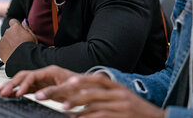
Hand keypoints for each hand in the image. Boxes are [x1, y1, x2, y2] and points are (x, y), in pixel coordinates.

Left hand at [0, 19, 37, 62]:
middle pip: (9, 31)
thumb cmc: (29, 47)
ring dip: (9, 42)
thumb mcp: (32, 35)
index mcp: (16, 27)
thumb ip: (26, 27)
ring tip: (16, 49)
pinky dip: (5, 48)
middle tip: (19, 43)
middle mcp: (7, 31)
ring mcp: (2, 39)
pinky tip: (11, 52)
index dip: (16, 26)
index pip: (13, 21)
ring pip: (5, 39)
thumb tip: (23, 21)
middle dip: (13, 35)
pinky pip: (1, 46)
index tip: (19, 30)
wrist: (23, 59)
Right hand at [0, 65, 78, 96]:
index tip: (17, 93)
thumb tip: (39, 96)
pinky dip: (19, 91)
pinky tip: (12, 95)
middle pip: (25, 76)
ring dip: (13, 86)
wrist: (86, 85)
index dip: (23, 84)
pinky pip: (28, 87)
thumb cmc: (79, 85)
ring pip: (24, 81)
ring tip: (1, 92)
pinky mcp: (43, 86)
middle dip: (12, 83)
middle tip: (1, 91)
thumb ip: (54, 91)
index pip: (32, 76)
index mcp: (50, 71)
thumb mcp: (68, 89)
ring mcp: (43, 80)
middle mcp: (44, 74)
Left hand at [39, 74, 164, 117]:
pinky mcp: (122, 116)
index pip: (96, 79)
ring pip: (94, 104)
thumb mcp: (121, 98)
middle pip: (90, 90)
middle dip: (71, 92)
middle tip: (57, 97)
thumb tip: (83, 100)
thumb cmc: (135, 110)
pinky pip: (102, 116)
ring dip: (77, 107)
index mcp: (116, 86)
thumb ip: (104, 96)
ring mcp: (120, 105)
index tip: (66, 82)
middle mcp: (117, 92)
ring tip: (63, 109)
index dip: (81, 80)